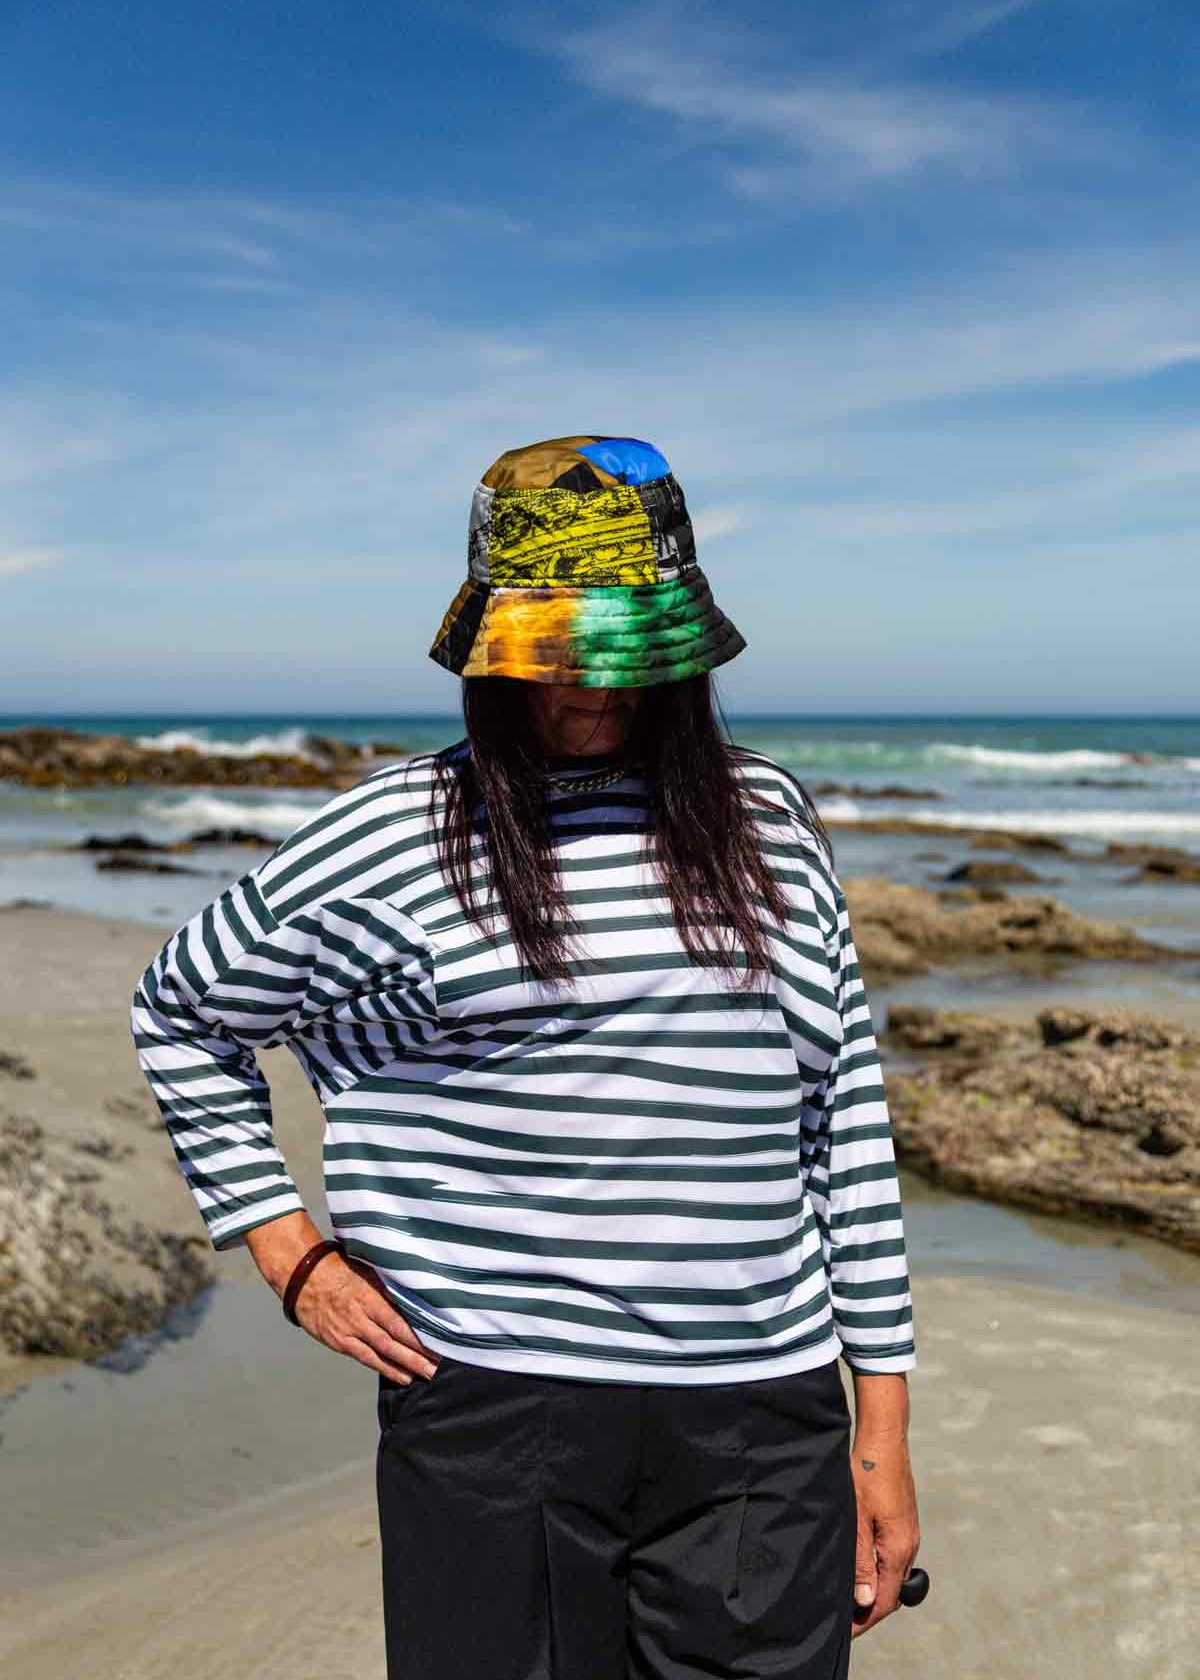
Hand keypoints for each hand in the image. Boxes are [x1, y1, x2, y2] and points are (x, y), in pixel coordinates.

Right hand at [293, 1249, 440, 1383]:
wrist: (305, 1279)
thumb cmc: (340, 1270)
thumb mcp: (367, 1272)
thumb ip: (389, 1287)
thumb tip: (416, 1296)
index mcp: (370, 1296)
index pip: (398, 1320)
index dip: (418, 1336)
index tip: (438, 1344)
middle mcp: (360, 1316)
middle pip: (393, 1339)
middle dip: (417, 1355)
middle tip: (437, 1366)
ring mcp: (349, 1331)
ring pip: (381, 1352)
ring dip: (405, 1365)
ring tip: (424, 1374)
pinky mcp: (339, 1341)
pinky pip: (365, 1358)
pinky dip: (384, 1368)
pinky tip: (400, 1375)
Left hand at [849, 1430, 920, 1638]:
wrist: (884, 1439)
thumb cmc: (866, 1474)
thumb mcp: (857, 1519)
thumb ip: (860, 1562)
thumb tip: (865, 1602)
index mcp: (898, 1549)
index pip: (884, 1601)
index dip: (864, 1621)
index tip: (843, 1633)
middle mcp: (908, 1545)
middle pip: (890, 1592)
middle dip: (868, 1610)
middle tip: (841, 1620)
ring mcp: (908, 1534)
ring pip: (890, 1574)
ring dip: (872, 1590)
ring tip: (846, 1597)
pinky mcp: (902, 1523)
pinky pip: (891, 1557)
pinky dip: (876, 1570)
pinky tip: (858, 1567)